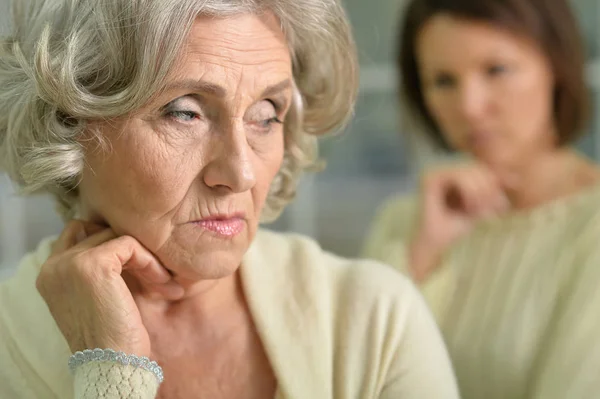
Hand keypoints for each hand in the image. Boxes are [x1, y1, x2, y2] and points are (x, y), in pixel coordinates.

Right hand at [36, 220, 182, 355]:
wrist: (113, 363)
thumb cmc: (112, 337)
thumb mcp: (97, 296)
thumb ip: (98, 269)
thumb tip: (124, 240)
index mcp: (50, 273)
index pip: (80, 232)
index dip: (113, 243)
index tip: (140, 267)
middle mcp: (54, 265)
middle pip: (102, 232)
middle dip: (134, 252)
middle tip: (158, 276)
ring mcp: (71, 263)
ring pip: (118, 238)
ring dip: (147, 258)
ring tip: (164, 282)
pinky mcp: (94, 264)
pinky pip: (130, 245)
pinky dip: (150, 262)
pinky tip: (162, 284)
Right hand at [409, 164, 509, 281]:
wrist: (435, 244)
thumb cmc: (454, 228)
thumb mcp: (480, 207)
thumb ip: (493, 193)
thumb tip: (516, 179)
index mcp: (453, 175)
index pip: (480, 169)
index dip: (498, 175)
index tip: (515, 185)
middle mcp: (442, 170)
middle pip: (476, 168)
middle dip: (490, 188)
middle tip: (497, 208)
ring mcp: (434, 172)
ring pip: (469, 172)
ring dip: (481, 192)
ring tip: (482, 212)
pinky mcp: (430, 179)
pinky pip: (458, 177)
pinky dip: (469, 192)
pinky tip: (470, 208)